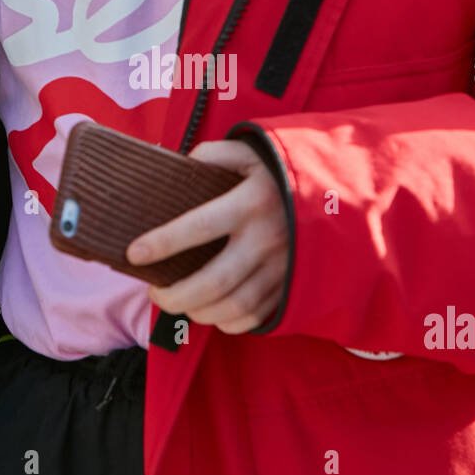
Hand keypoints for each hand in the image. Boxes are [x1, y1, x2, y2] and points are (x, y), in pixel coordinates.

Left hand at [125, 139, 288, 334]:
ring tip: (178, 302)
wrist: (340, 193)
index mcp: (253, 202)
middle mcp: (268, 239)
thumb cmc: (283, 172)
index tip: (134, 253)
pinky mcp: (291, 287)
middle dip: (175, 296)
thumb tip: (182, 166)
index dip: (163, 243)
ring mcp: (283, 268)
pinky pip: (254, 317)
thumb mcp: (253, 152)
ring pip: (233, 306)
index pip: (199, 227)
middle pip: (214, 282)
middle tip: (153, 291)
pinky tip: (210, 311)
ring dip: (197, 311)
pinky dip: (227, 322)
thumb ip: (215, 154)